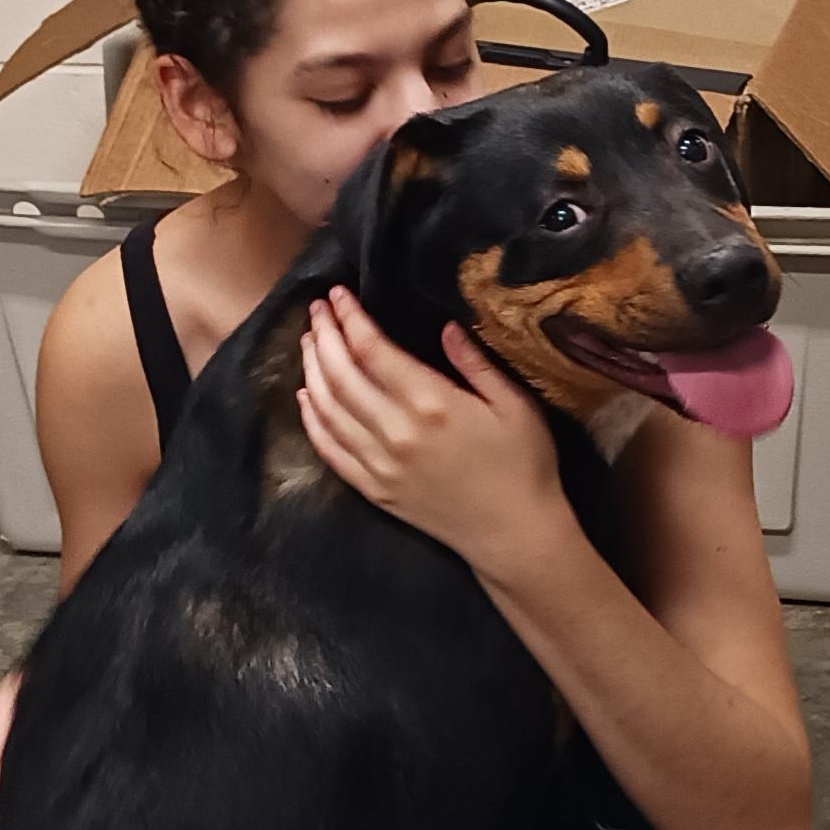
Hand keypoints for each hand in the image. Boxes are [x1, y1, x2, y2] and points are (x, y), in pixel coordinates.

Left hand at [297, 286, 565, 565]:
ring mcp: (379, 465)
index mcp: (431, 404)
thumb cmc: (524, 465)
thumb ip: (475, 363)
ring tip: (309, 342)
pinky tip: (305, 397)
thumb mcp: (514, 404)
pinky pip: (330, 451)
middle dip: (324, 337)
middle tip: (317, 310)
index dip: (350, 319)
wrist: (514, 535)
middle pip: (341, 375)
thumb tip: (446, 325)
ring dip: (313, 371)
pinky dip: (312, 420)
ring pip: (328, 410)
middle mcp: (396, 433)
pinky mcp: (374, 490)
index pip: (372, 351)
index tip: (337, 294)